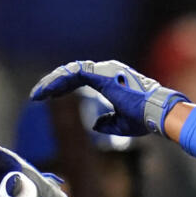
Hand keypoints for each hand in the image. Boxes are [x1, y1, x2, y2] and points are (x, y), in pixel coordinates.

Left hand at [30, 60, 189, 135]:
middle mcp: (107, 71)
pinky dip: (58, 82)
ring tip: (37, 95)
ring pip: (70, 71)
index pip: (80, 78)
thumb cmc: (145, 119)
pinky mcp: (101, 76)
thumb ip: (107, 123)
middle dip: (53, 84)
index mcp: (111, 80)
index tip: (48, 97)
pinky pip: (73, 74)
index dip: (63, 87)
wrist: (158, 114)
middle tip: (38, 95)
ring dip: (52, 83)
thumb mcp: (121, 124)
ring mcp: (104, 71)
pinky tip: (46, 92)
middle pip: (73, 73)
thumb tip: (95, 125)